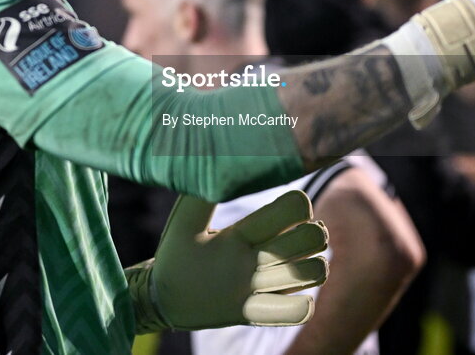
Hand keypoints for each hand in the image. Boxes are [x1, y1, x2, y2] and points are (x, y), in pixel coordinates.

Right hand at [126, 189, 328, 331]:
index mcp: (234, 238)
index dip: (299, 204)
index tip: (293, 206)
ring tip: (303, 258)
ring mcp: (252, 294)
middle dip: (314, 231)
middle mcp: (247, 266)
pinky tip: (296, 290)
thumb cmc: (177, 255)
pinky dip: (303, 302)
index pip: (288, 211)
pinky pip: (295, 313)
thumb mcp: (183, 221)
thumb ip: (204, 192)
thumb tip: (221, 158)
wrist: (160, 303)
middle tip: (303, 230)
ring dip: (314, 264)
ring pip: (310, 274)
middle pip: (308, 240)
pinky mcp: (253, 316)